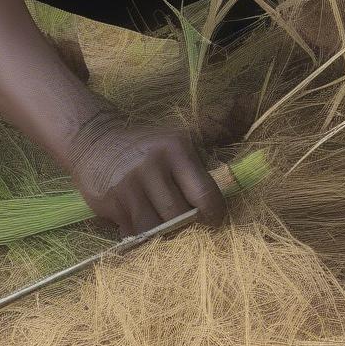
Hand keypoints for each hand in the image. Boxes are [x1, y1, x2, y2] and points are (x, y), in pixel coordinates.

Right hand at [61, 99, 227, 238]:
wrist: (96, 140)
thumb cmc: (146, 146)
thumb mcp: (177, 138)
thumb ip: (212, 136)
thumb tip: (248, 111)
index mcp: (176, 149)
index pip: (204, 192)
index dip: (213, 214)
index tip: (213, 221)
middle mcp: (153, 164)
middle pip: (179, 214)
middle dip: (184, 224)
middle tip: (183, 224)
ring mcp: (130, 184)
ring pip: (156, 228)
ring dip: (161, 233)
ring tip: (162, 225)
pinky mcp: (111, 201)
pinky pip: (133, 232)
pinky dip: (140, 234)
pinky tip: (139, 222)